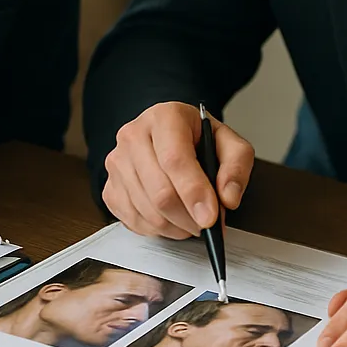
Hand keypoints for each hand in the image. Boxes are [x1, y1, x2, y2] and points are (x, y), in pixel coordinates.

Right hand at [103, 101, 254, 239]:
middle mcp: (133, 135)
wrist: (168, 134)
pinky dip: (157, 229)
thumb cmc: (196, 138)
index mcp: (164, 117)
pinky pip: (132, 221)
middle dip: (189, 218)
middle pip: (159, 191)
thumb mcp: (229, 143)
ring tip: (192, 219)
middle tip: (207, 225)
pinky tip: (171, 218)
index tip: (211, 218)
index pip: (174, 159)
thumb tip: (228, 198)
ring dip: (176, 226)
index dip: (193, 193)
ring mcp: (117, 162)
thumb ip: (236, 167)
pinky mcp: (110, 187)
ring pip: (147, 211)